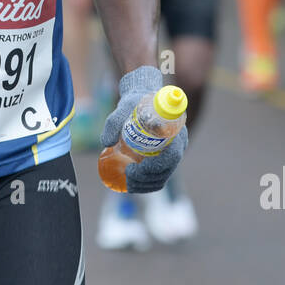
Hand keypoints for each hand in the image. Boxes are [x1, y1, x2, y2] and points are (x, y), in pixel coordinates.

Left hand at [101, 66, 187, 193]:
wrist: (142, 100)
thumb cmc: (136, 102)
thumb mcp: (124, 106)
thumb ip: (114, 121)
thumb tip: (106, 142)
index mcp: (175, 131)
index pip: (172, 156)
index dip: (156, 167)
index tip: (137, 167)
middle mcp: (177, 144)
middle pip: (166, 170)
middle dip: (147, 178)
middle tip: (128, 175)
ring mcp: (171, 153)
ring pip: (163, 177)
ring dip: (146, 185)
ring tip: (128, 182)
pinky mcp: (163, 158)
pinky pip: (159, 177)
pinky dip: (147, 184)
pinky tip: (133, 183)